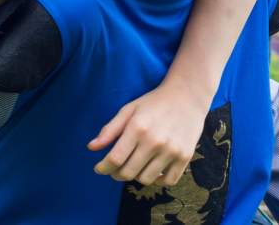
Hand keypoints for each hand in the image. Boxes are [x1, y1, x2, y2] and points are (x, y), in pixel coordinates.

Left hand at [87, 82, 206, 186]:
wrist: (187, 96)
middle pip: (128, 172)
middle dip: (116, 173)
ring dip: (136, 176)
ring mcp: (171, 150)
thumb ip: (110, 129)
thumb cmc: (153, 102)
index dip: (103, 167)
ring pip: (146, 180)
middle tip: (115, 168)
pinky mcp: (185, 157)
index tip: (98, 168)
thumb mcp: (129, 109)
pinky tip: (152, 168)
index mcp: (137, 127)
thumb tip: (91, 147)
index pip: (115, 158)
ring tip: (134, 165)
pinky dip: (158, 180)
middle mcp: (154, 141)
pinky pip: (167, 181)